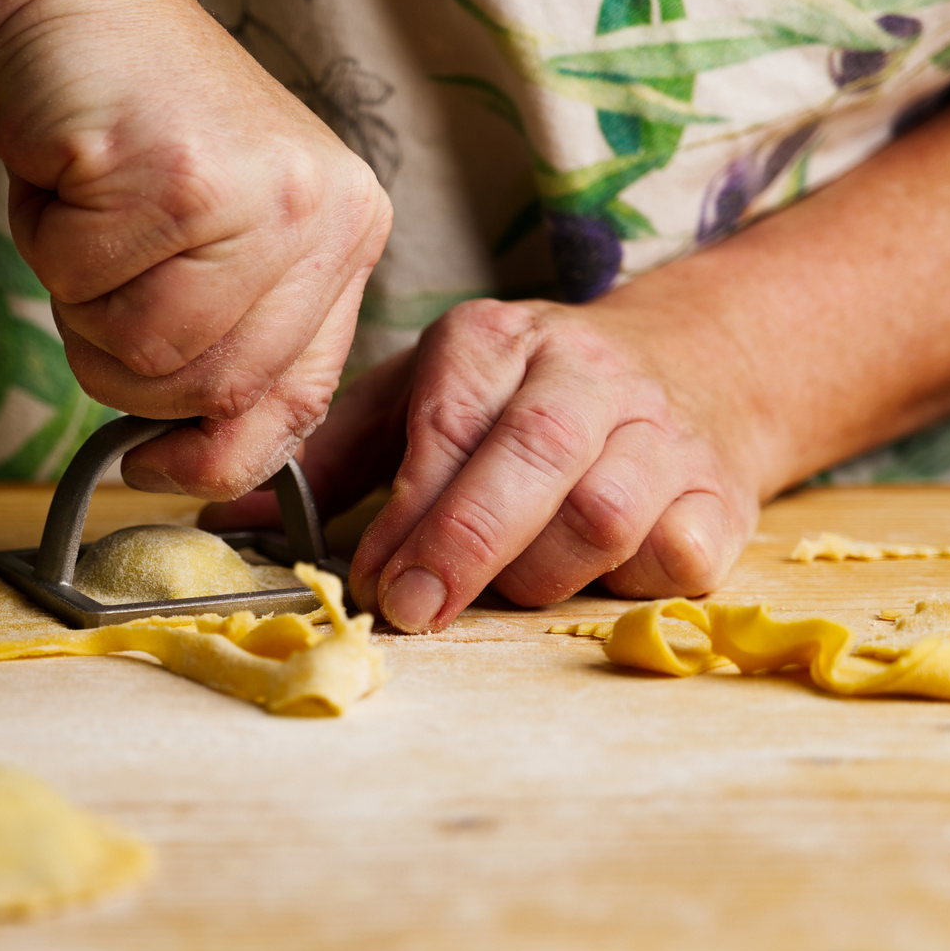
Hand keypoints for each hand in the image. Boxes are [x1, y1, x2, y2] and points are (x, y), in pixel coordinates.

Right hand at [0, 0, 392, 499]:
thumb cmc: (133, 128)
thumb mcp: (218, 242)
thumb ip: (231, 344)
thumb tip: (196, 463)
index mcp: (346, 236)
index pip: (298, 402)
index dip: (221, 458)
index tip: (157, 467)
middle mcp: (319, 217)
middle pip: (208, 391)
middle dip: (125, 363)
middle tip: (102, 279)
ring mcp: (252, 195)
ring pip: (139, 352)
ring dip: (81, 304)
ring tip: (93, 220)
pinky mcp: (170, 175)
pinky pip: (79, 286)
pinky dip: (47, 247)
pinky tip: (70, 182)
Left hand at [203, 294, 768, 630]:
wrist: (695, 365)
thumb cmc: (526, 398)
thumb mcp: (424, 396)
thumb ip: (336, 455)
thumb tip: (230, 518)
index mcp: (496, 341)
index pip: (444, 427)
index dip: (408, 514)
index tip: (368, 582)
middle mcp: (583, 374)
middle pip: (529, 463)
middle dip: (463, 547)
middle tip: (415, 609)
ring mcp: (661, 431)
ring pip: (602, 516)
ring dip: (539, 573)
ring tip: (504, 590)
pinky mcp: (720, 494)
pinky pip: (676, 554)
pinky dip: (631, 584)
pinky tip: (595, 581)